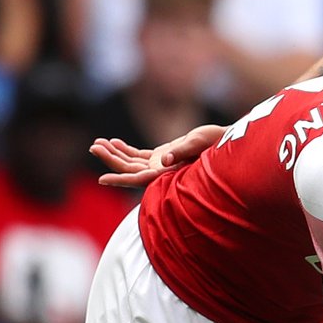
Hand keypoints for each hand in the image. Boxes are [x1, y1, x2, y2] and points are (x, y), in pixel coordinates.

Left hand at [92, 123, 224, 187]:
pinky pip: (139, 156)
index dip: (120, 179)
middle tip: (94, 147)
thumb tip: (162, 161)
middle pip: (130, 169)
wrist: (228, 144)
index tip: (101, 179)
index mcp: (169, 174)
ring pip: (132, 162)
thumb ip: (182, 151)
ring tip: (96, 143)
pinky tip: (113, 142)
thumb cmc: (218, 143)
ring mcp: (161, 166)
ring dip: (114, 154)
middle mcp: (162, 173)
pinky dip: (126, 150)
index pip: (139, 180)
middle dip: (111, 159)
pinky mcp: (163, 157)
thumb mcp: (201, 142)